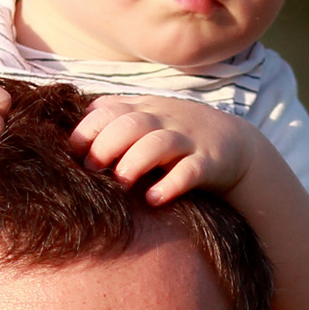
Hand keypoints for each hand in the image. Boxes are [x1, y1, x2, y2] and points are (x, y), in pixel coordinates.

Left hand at [71, 95, 258, 203]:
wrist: (234, 143)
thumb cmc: (178, 135)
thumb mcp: (148, 117)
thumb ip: (114, 116)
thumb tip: (74, 126)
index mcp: (145, 110)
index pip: (109, 110)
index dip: (87, 130)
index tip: (74, 153)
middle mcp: (165, 121)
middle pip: (131, 124)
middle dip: (106, 146)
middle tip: (93, 169)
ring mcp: (189, 141)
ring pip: (158, 144)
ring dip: (134, 163)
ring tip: (121, 185)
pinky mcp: (210, 163)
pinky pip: (190, 171)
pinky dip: (171, 184)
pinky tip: (154, 199)